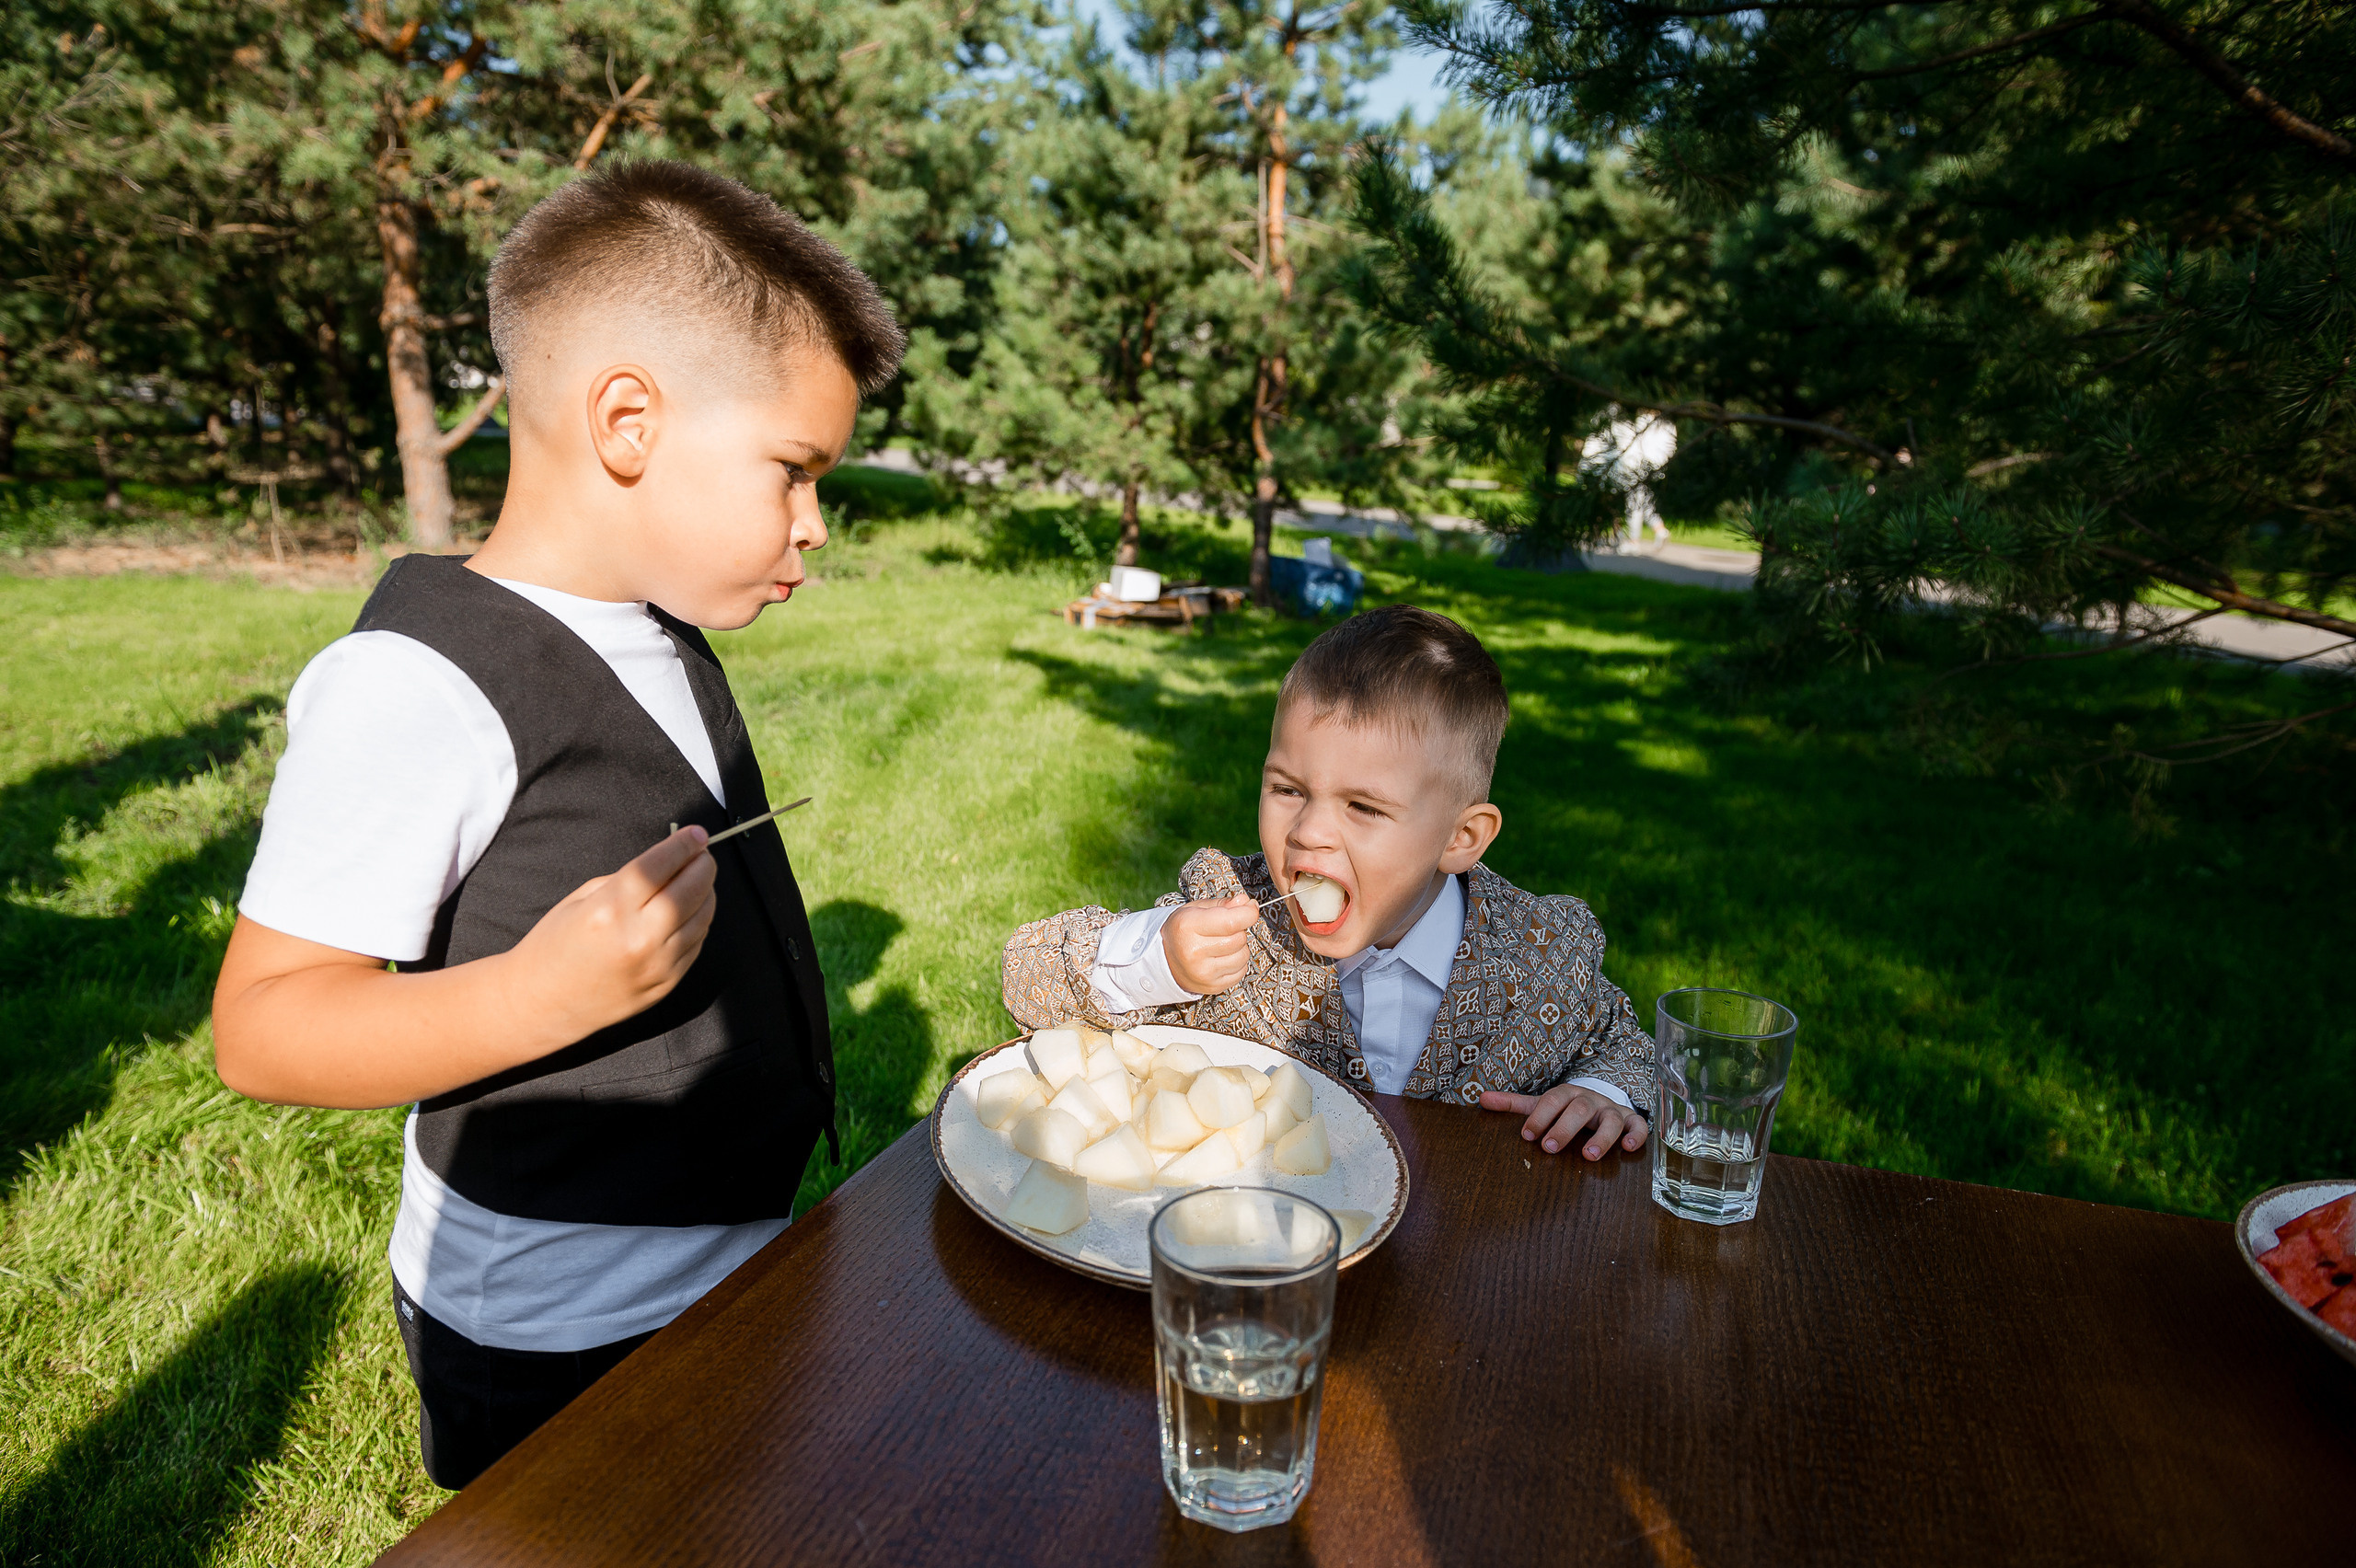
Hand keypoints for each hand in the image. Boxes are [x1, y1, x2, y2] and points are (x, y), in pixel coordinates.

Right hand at [506, 826, 719, 1043]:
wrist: (542, 1004)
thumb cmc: (554, 946)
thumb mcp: (581, 899)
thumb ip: (626, 880)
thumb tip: (668, 862)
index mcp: (610, 910)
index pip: (660, 866)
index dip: (683, 845)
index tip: (696, 834)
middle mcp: (638, 938)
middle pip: (691, 889)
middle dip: (703, 865)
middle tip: (701, 855)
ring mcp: (657, 965)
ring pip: (702, 917)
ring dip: (706, 892)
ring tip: (697, 880)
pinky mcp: (667, 983)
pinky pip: (697, 943)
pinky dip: (699, 921)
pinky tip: (688, 910)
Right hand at [1160, 894, 1259, 995]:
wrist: (1164, 960)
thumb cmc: (1182, 931)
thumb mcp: (1195, 909)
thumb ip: (1223, 904)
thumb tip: (1246, 903)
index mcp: (1188, 926)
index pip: (1232, 921)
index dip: (1248, 913)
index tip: (1250, 908)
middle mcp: (1194, 951)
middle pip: (1239, 938)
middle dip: (1239, 930)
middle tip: (1224, 929)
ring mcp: (1203, 972)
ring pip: (1243, 956)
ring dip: (1239, 948)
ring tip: (1222, 945)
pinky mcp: (1212, 986)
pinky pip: (1241, 971)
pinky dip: (1237, 963)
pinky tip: (1222, 958)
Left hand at [1480, 1085, 1649, 1160]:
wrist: (1601, 1101)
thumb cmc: (1567, 1108)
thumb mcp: (1542, 1104)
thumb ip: (1514, 1104)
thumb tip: (1481, 1099)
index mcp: (1566, 1094)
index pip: (1552, 1100)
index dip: (1540, 1116)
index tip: (1527, 1135)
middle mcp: (1590, 1100)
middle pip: (1579, 1108)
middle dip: (1565, 1127)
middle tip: (1549, 1147)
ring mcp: (1612, 1110)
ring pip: (1611, 1118)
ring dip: (1601, 1137)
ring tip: (1588, 1156)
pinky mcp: (1630, 1122)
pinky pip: (1638, 1126)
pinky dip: (1636, 1136)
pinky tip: (1627, 1149)